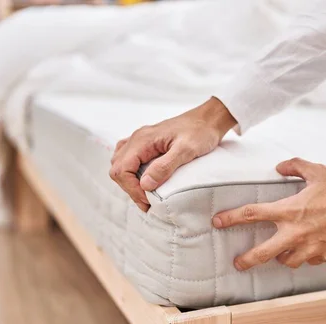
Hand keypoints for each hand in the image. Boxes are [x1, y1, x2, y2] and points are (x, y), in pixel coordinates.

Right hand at [109, 97, 236, 210]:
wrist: (208, 119)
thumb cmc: (200, 132)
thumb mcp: (186, 151)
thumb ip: (164, 167)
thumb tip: (145, 185)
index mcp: (142, 140)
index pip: (122, 169)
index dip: (132, 189)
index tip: (148, 201)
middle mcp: (136, 138)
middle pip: (117, 169)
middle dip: (130, 188)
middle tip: (147, 202)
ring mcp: (139, 140)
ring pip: (120, 164)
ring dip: (129, 182)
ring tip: (146, 194)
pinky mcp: (146, 143)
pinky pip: (128, 158)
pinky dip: (131, 173)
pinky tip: (144, 180)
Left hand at [212, 158, 325, 269]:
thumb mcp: (318, 171)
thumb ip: (295, 167)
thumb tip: (280, 166)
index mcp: (290, 211)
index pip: (252, 214)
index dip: (230, 218)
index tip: (217, 222)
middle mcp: (298, 233)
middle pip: (263, 253)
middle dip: (246, 259)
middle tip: (238, 263)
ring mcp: (313, 248)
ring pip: (289, 261)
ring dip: (284, 256)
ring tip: (285, 251)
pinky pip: (313, 260)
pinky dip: (309, 255)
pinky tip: (314, 247)